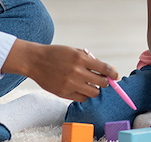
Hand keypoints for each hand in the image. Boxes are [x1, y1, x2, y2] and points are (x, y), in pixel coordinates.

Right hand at [2, 41, 118, 102]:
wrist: (35, 61)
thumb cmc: (56, 54)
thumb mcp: (74, 51)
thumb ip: (92, 60)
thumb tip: (110, 70)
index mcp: (80, 58)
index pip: (105, 69)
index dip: (113, 74)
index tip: (115, 76)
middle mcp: (77, 72)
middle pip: (101, 83)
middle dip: (104, 82)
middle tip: (101, 80)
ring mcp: (70, 84)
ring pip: (93, 93)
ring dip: (94, 89)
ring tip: (89, 84)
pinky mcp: (64, 93)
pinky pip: (82, 98)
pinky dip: (83, 94)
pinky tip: (79, 87)